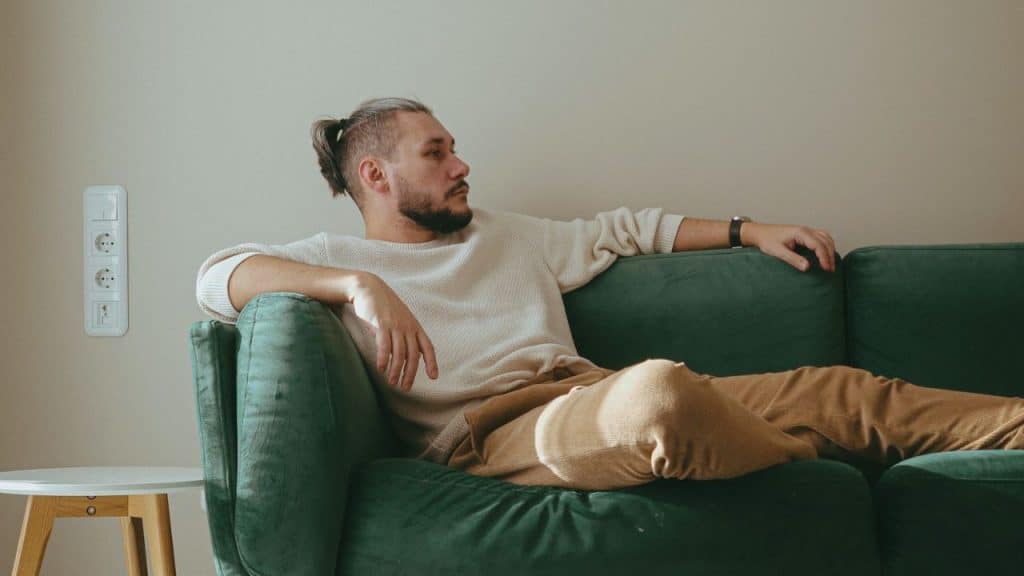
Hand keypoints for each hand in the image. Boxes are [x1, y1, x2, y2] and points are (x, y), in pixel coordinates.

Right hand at [348, 273, 438, 390]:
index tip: (434, 377)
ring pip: (399, 353)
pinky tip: (381, 369)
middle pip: (413, 355)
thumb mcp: (401, 320)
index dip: (432, 362)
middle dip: (410, 373)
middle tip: (405, 388)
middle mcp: (407, 327)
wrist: (369, 288)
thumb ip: (406, 336)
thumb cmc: (384, 308)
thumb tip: (409, 356)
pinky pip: (384, 345)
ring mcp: (395, 325)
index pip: (428, 347)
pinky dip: (383, 359)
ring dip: (396, 370)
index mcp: (414, 327)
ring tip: (392, 382)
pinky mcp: (380, 324)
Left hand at [744, 222, 836, 271]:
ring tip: (830, 264)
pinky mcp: (805, 233)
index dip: (824, 257)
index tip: (826, 269)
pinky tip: (826, 254)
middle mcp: (806, 229)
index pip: (818, 245)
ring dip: (830, 249)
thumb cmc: (767, 241)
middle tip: (830, 269)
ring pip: (825, 237)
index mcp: (800, 232)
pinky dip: (826, 245)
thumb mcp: (777, 251)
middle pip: (825, 240)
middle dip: (830, 255)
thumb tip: (807, 267)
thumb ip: (792, 259)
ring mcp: (806, 230)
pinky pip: (821, 237)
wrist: (760, 233)